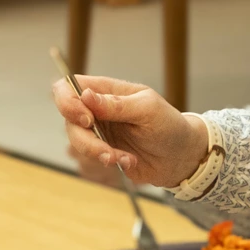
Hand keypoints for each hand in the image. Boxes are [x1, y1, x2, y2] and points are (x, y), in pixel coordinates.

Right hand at [50, 74, 208, 189]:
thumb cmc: (170, 125)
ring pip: (77, 143)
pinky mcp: (102, 152)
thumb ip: (116, 104)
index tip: (86, 119)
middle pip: (69, 120)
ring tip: (122, 158)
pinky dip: (109, 162)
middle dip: (85, 139)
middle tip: (106, 150)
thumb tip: (85, 95)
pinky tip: (129, 161)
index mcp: (106, 91)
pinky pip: (91, 160)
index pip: (68, 87)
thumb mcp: (148, 109)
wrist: (182, 157)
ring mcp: (98, 132)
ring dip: (97, 154)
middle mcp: (97, 110)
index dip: (67, 102)